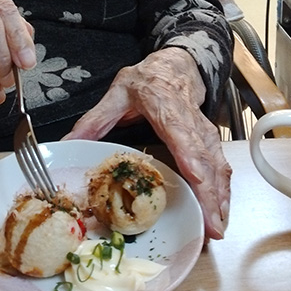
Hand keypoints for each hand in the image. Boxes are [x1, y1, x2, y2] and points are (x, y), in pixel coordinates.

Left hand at [63, 48, 231, 239]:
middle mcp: (190, 120)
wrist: (177, 64)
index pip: (181, 134)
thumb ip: (94, 120)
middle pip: (204, 157)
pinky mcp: (210, 140)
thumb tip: (68, 143)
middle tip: (211, 225)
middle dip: (210, 192)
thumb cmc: (148, 79)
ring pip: (217, 164)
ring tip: (217, 226)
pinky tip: (220, 211)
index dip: (191, 158)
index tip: (197, 180)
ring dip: (219, 196)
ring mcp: (204, 131)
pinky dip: (222, 190)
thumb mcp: (117, 92)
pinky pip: (219, 166)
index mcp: (165, 106)